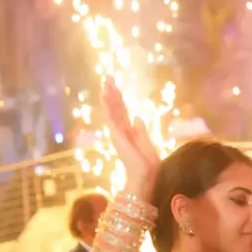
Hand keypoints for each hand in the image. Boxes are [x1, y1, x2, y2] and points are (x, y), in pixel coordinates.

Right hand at [102, 79, 160, 196]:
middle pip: (116, 107)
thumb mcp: (146, 141)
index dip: (119, 97)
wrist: (145, 174)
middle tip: (107, 77)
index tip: (114, 85)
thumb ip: (141, 130)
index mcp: (128, 130)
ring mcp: (117, 132)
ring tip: (105, 82)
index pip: (122, 110)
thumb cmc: (147, 162)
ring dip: (109, 95)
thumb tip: (138, 117)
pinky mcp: (116, 134)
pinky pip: (111, 117)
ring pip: (112, 109)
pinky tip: (104, 95)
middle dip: (112, 92)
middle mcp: (121, 130)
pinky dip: (107, 106)